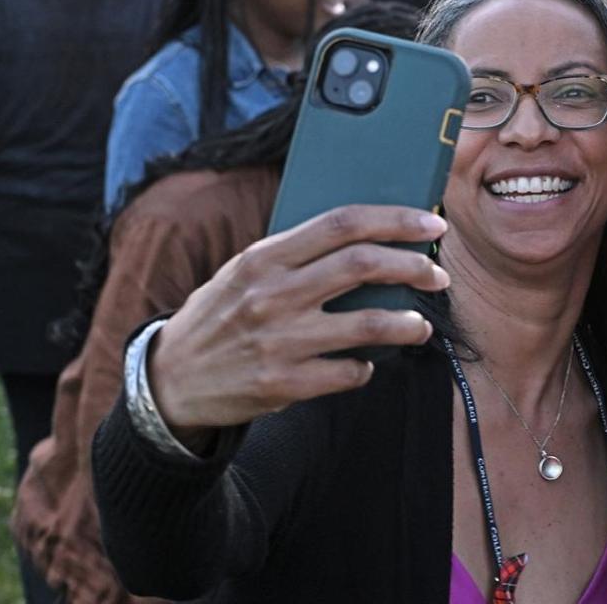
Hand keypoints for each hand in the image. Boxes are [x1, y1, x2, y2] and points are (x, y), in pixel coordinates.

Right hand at [149, 205, 448, 439]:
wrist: (168, 383)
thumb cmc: (221, 316)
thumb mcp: (245, 272)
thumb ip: (297, 255)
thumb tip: (372, 238)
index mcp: (264, 257)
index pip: (343, 223)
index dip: (395, 220)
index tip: (431, 224)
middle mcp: (272, 295)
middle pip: (363, 265)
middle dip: (414, 266)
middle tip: (438, 276)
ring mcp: (279, 341)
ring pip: (367, 324)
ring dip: (406, 323)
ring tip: (419, 324)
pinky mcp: (282, 385)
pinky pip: (348, 373)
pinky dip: (366, 367)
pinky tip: (366, 363)